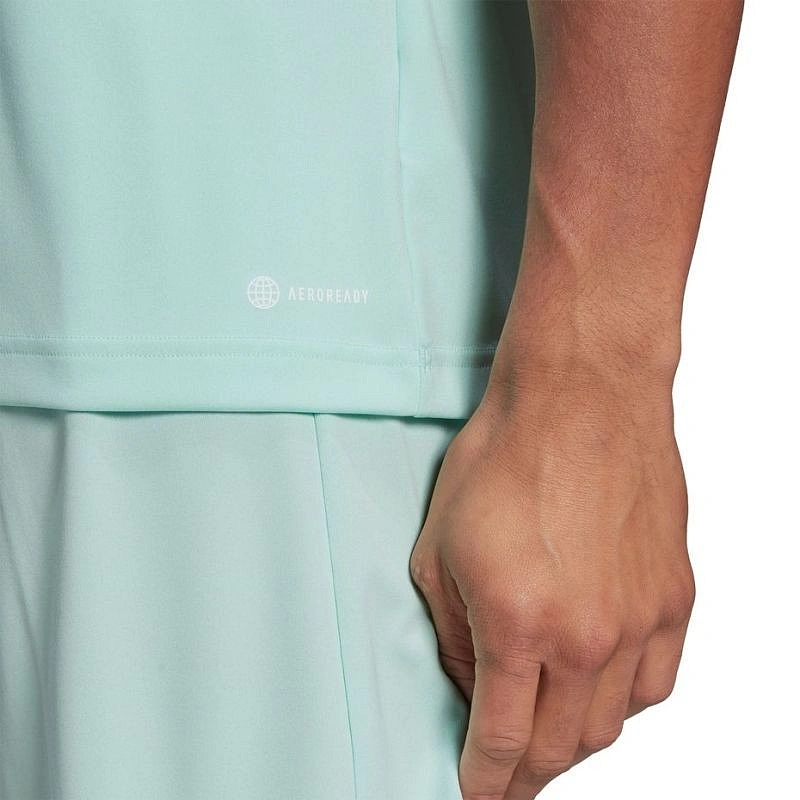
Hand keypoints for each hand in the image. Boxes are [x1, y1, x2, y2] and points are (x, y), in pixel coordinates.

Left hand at [409, 367, 694, 799]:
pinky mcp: (674, 596)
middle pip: (560, 747)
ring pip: (610, 725)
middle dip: (526, 772)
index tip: (477, 794)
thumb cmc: (505, 455)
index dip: (484, 782)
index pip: (501, 742)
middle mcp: (586, 634)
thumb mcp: (439, 546)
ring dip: (573, 742)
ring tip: (548, 733)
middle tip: (507, 771)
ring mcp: (639, 618)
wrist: (580, 396)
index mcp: (517, 622)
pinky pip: (655, 683)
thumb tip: (471, 682)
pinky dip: (622, 703)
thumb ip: (453, 631)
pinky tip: (599, 689)